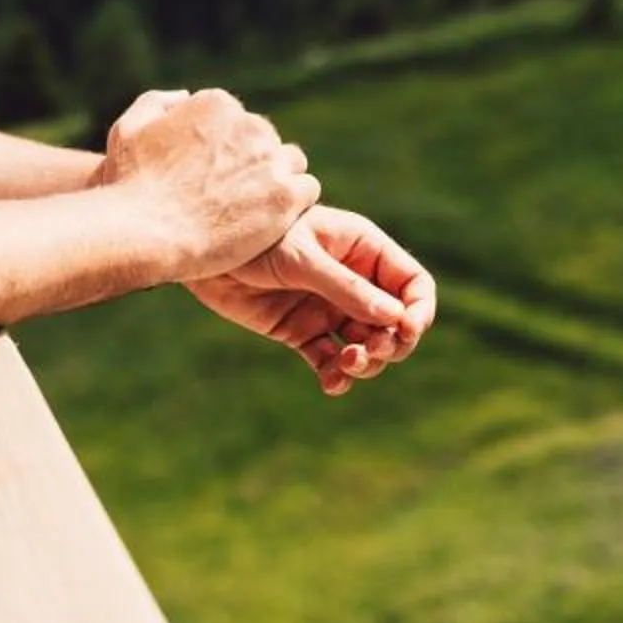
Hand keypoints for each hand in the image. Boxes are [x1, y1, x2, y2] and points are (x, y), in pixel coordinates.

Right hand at [95, 88, 321, 281]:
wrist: (144, 230)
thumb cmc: (130, 183)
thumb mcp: (129, 127)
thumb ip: (159, 102)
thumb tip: (186, 95)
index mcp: (216, 104)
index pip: (239, 120)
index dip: (228, 150)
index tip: (213, 175)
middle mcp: (248, 124)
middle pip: (267, 140)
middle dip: (254, 164)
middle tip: (232, 196)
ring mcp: (269, 160)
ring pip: (291, 163)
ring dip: (278, 181)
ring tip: (254, 210)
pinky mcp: (286, 196)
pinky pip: (307, 189)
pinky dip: (294, 204)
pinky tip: (271, 221)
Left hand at [188, 206, 436, 397]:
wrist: (204, 254)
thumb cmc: (254, 238)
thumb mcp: (300, 258)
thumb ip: (345, 287)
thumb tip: (395, 317)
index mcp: (362, 249)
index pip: (412, 283)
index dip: (419, 310)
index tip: (406, 332)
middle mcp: (352, 281)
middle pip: (396, 322)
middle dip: (391, 343)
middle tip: (368, 349)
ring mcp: (328, 308)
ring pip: (367, 345)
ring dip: (365, 362)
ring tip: (346, 363)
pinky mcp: (303, 331)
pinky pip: (330, 361)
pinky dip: (336, 376)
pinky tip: (331, 384)